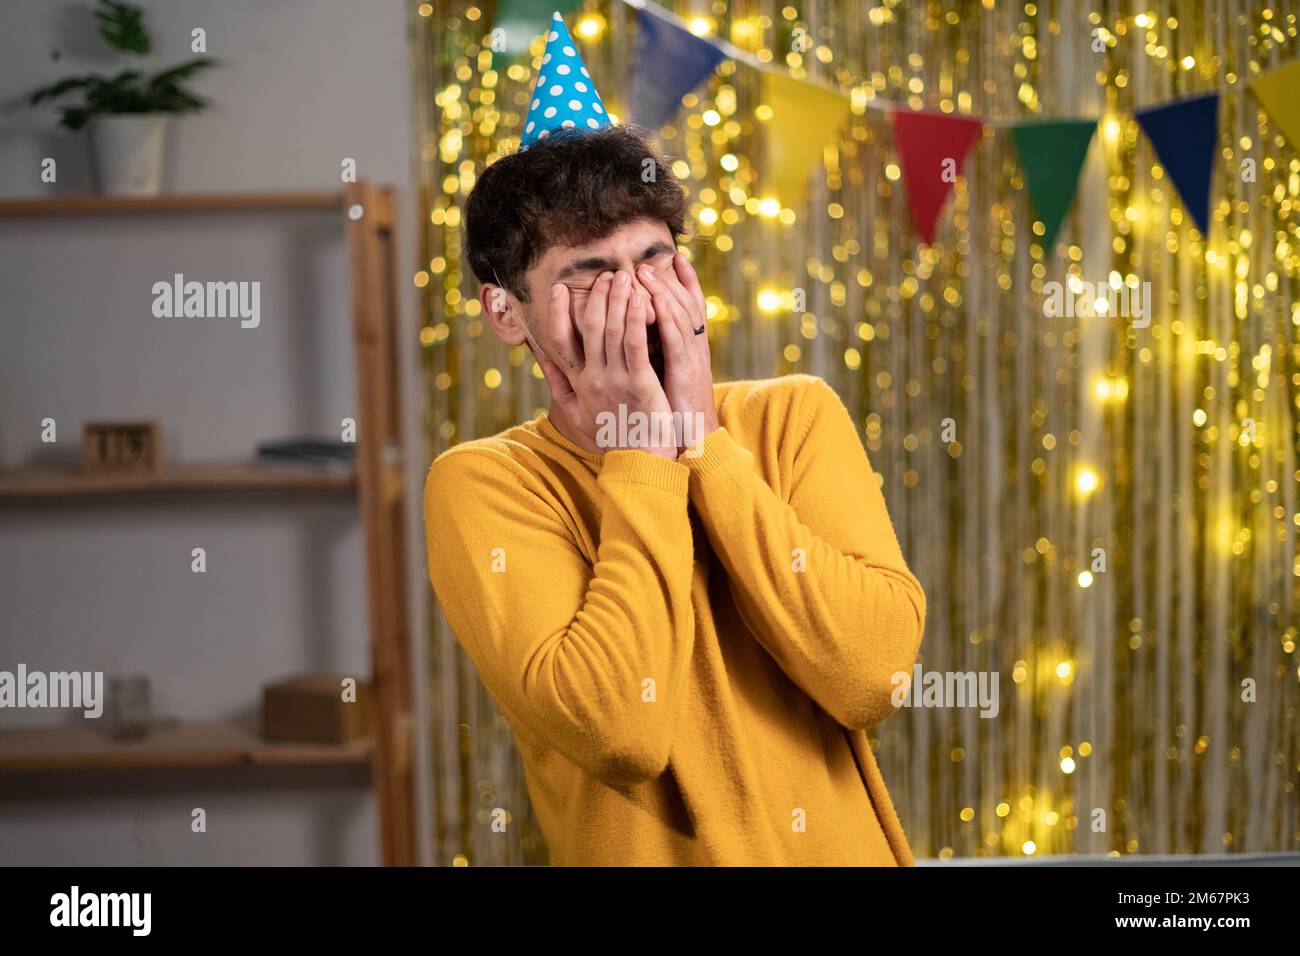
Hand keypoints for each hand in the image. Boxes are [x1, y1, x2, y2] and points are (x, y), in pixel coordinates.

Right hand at [537, 270, 678, 460]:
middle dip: (597, 297)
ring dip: (617, 300)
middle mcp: (593, 379)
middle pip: (590, 328)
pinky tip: (640, 300)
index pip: (560, 341)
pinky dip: (636, 320)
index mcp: (579, 383)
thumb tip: (542, 360)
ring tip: (624, 277)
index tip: (558, 288)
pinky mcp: (640, 384)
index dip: (557, 313)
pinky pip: (636, 345)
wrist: (640, 460)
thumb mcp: (578, 414)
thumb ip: (560, 386)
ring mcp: (616, 381)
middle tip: (606, 274)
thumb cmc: (613, 435)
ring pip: (613, 331)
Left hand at [636, 254, 717, 454]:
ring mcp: (692, 358)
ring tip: (644, 271)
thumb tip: (645, 337)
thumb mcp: (670, 376)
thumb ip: (661, 353)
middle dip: (666, 280)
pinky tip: (656, 300)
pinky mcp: (686, 372)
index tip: (673, 259)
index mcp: (691, 348)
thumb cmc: (678, 411)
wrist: (696, 439)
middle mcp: (695, 347)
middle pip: (684, 304)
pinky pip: (676, 339)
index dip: (685, 281)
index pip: (691, 306)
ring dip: (662, 291)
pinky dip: (667, 317)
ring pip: (679, 316)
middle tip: (646, 261)